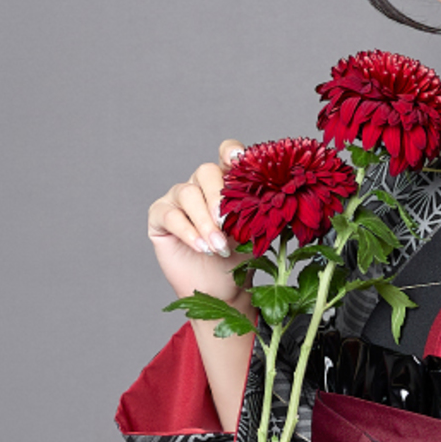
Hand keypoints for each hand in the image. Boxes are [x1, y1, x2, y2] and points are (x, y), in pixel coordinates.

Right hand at [147, 141, 252, 308]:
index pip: (226, 154)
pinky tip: (202, 248)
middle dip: (218, 197)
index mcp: (226, 182)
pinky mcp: (159, 217)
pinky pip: (170, 215)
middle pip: (205, 171)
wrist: (222, 289)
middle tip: (228, 224)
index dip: (230, 152)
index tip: (238, 158)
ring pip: (187, 194)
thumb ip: (263, 212)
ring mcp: (177, 199)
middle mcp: (200, 185)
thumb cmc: (240, 258)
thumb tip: (280, 200)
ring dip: (205, 222)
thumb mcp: (257, 233)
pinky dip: (188, 232)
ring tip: (219, 247)